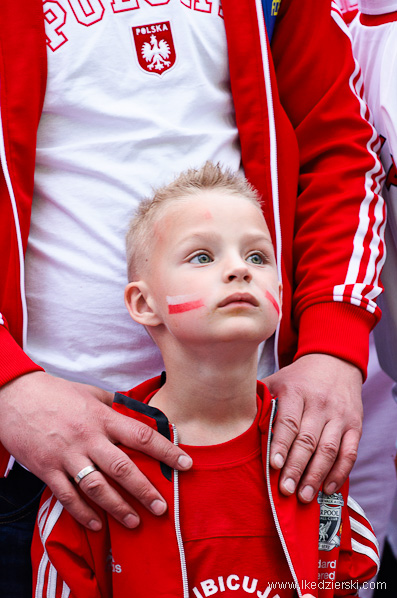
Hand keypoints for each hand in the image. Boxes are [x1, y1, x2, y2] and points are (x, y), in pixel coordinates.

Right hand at [0, 371, 191, 529]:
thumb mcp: (89, 393)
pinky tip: (97, 524)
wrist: (14, 395)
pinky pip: (67, 496)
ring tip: (134, 522)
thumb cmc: (55, 392)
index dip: (166, 451)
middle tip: (162, 507)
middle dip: (145, 490)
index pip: (141, 436)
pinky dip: (83, 513)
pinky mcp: (46, 468)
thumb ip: (112, 405)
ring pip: (96, 487)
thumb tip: (133, 411)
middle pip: (123, 467)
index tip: (185, 464)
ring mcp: (66, 455)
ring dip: (117, 507)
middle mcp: (88, 437)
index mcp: (102, 418)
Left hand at [263, 354, 362, 501]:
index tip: (273, 466)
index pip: (288, 422)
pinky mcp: (355, 425)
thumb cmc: (298, 378)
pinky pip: (349, 452)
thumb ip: (260, 402)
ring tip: (304, 496)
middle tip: (285, 490)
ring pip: (329, 449)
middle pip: (308, 440)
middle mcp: (319, 403)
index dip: (281, 445)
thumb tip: (236, 423)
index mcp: (296, 392)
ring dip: (316, 475)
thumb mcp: (276, 381)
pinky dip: (340, 473)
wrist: (334, 362)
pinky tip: (328, 488)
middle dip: (296, 468)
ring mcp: (339, 415)